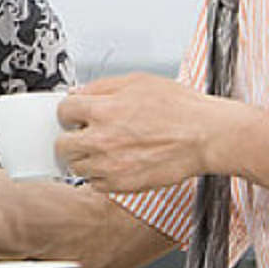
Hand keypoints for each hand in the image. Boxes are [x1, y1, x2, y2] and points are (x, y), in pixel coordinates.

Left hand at [57, 73, 236, 191]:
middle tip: (83, 135)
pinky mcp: (122, 185)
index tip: (75, 115)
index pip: (63, 112)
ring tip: (102, 150)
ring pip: (76, 167)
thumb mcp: (138, 82)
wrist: (206, 136)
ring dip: (84, 159)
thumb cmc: (180, 108)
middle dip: (71, 138)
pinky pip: (95, 185)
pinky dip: (100, 177)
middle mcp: (102, 139)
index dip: (70, 112)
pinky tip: (115, 164)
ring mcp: (110, 165)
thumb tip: (79, 92)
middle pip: (62, 144)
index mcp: (103, 109)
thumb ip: (102, 87)